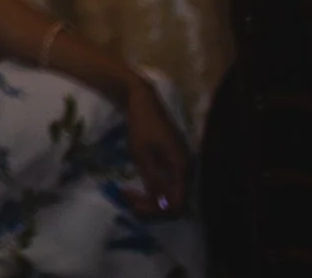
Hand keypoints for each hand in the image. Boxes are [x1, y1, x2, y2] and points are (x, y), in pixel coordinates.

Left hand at [120, 76, 190, 217]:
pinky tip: (136, 188)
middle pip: (174, 202)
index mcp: (181, 168)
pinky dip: (152, 190)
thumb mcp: (142, 154)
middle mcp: (185, 170)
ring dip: (150, 200)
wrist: (143, 101)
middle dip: (150, 207)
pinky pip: (167, 185)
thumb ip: (152, 179)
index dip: (155, 210)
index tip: (132, 203)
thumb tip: (160, 204)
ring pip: (169, 195)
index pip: (176, 203)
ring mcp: (180, 167)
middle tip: (126, 199)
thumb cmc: (141, 125)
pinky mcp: (173, 164)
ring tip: (127, 195)